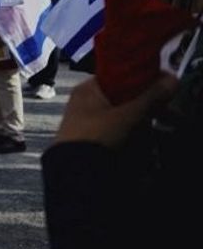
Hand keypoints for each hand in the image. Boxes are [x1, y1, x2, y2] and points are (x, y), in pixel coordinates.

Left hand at [55, 75, 177, 148]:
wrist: (76, 173)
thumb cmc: (97, 136)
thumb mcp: (127, 115)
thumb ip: (151, 96)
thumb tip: (171, 79)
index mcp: (88, 89)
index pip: (120, 75)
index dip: (143, 80)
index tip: (164, 88)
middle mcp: (86, 102)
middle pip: (125, 97)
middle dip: (146, 108)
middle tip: (166, 116)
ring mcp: (88, 122)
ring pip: (124, 117)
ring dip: (141, 125)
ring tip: (150, 134)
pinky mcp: (93, 140)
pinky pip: (119, 133)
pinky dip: (132, 137)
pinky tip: (140, 146)